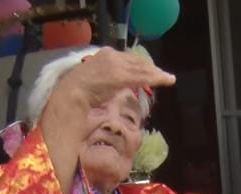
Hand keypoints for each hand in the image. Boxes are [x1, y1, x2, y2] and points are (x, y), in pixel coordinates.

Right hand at [48, 48, 175, 119]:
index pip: (129, 58)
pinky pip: (142, 76)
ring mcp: (117, 65)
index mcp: (105, 54)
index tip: (152, 70)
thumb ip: (110, 79)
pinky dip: (156, 78)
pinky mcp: (121, 76)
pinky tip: (165, 80)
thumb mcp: (97, 79)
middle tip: (164, 75)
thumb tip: (121, 85)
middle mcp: (112, 55)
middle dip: (152, 69)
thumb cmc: (80, 91)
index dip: (142, 65)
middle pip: (138, 61)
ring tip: (169, 78)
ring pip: (142, 68)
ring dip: (157, 74)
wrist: (71, 93)